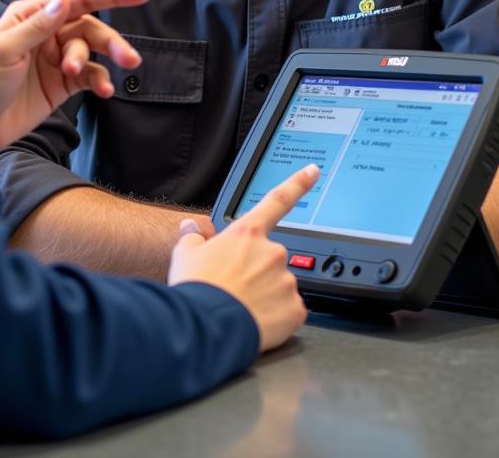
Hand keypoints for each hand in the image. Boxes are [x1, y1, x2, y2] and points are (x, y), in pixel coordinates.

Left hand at [0, 0, 151, 170]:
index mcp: (30, 15)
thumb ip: (37, 27)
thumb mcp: (4, 50)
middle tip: (128, 57)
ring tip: (109, 82)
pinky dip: (100, 81)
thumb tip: (64, 0)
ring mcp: (55, 59)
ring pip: (92, 51)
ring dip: (106, 62)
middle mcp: (46, 33)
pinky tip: (105, 91)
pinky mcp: (60, 84)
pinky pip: (89, 76)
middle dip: (110, 40)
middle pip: (90, 27)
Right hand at [168, 164, 319, 353]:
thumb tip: (191, 229)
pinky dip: (277, 316)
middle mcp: (272, 252)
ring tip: (242, 307)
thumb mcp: (185, 255)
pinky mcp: (295, 310)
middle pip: (272, 257)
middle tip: (236, 287)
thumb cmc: (196, 289)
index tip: (313, 171)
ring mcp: (286, 280)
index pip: (278, 200)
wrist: (205, 327)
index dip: (298, 183)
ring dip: (267, 294)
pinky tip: (257, 320)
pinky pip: (290, 310)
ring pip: (281, 285)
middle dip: (258, 270)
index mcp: (248, 233)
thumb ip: (193, 238)